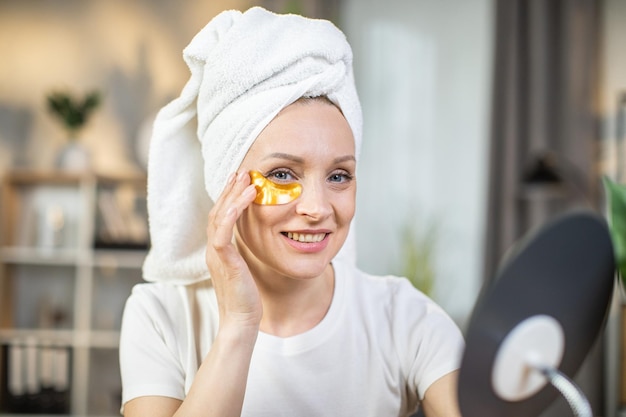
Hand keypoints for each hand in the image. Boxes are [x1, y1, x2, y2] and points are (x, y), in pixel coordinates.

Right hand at [206, 171, 261, 330]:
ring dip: (232, 195)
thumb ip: (243, 254)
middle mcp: (213, 250)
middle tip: (242, 171)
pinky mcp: (223, 261)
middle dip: (229, 189)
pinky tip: (243, 199)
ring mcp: (215, 255)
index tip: (240, 181)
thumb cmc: (246, 298)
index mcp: (217, 251)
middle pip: (217, 211)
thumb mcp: (244, 270)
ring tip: (245, 178)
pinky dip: (232, 213)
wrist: (241, 322)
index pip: (220, 217)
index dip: (228, 197)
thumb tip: (253, 242)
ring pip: (219, 216)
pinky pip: (222, 232)